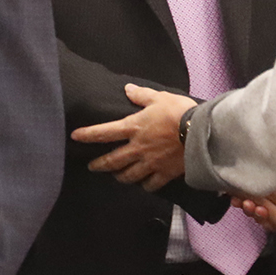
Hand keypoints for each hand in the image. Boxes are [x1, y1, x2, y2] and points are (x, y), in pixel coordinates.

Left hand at [70, 84, 196, 189]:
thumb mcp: (159, 97)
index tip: (75, 137)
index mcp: (134, 128)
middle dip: (99, 165)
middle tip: (92, 166)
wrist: (200, 133)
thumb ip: (142, 95)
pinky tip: (144, 184)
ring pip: (129, 176)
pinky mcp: (164, 173)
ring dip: (120, 176)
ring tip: (117, 176)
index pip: (104, 132)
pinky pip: (150, 185)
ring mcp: (150, 163)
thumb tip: (128, 89)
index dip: (87, 135)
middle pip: (112, 161)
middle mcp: (137, 148)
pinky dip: (145, 185)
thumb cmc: (179, 112)